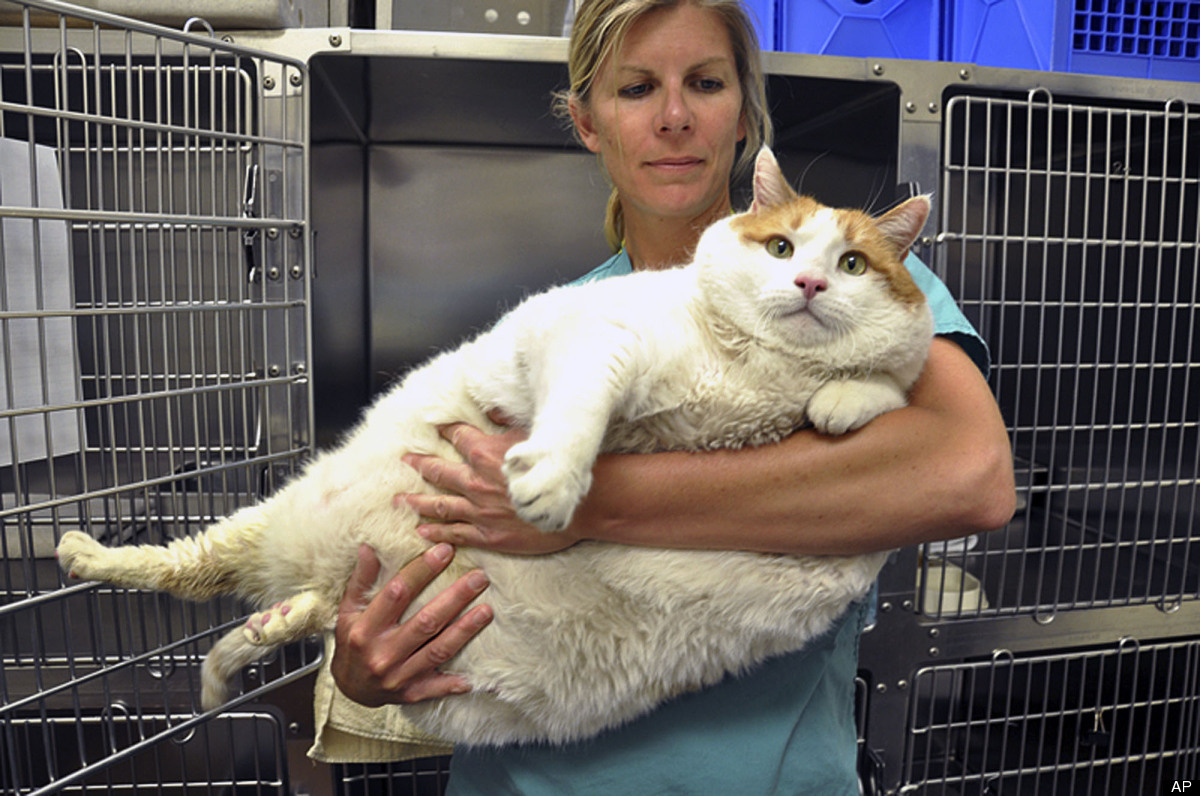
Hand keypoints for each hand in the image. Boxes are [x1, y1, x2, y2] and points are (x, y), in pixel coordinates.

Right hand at [331, 543, 491, 706]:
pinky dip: (456, 682)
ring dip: (465, 631)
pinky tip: (478, 674)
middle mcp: (382, 653)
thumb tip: (369, 547)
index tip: (445, 551)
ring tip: (487, 611)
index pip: (397, 593)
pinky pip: (437, 688)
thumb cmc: (352, 642)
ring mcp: (398, 676)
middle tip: (479, 578)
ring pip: (438, 650)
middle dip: (455, 598)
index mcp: (365, 629)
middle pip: (426, 622)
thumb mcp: (349, 610)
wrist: (348, 688)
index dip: (422, 570)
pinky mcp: (410, 693)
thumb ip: (361, 580)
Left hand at [401, 421, 581, 553]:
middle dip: (420, 464)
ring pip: (440, 504)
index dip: (444, 429)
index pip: (457, 436)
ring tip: (400, 500)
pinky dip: (437, 532)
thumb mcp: (535, 436)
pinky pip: (456, 533)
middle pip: (439, 471)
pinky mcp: (490, 535)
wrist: (584, 506)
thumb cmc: (562, 469)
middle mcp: (477, 482)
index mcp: (487, 453)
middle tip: (405, 460)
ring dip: (417, 501)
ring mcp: (481, 511)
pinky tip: (422, 531)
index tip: (433, 427)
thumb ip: (508, 423)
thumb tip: (492, 409)